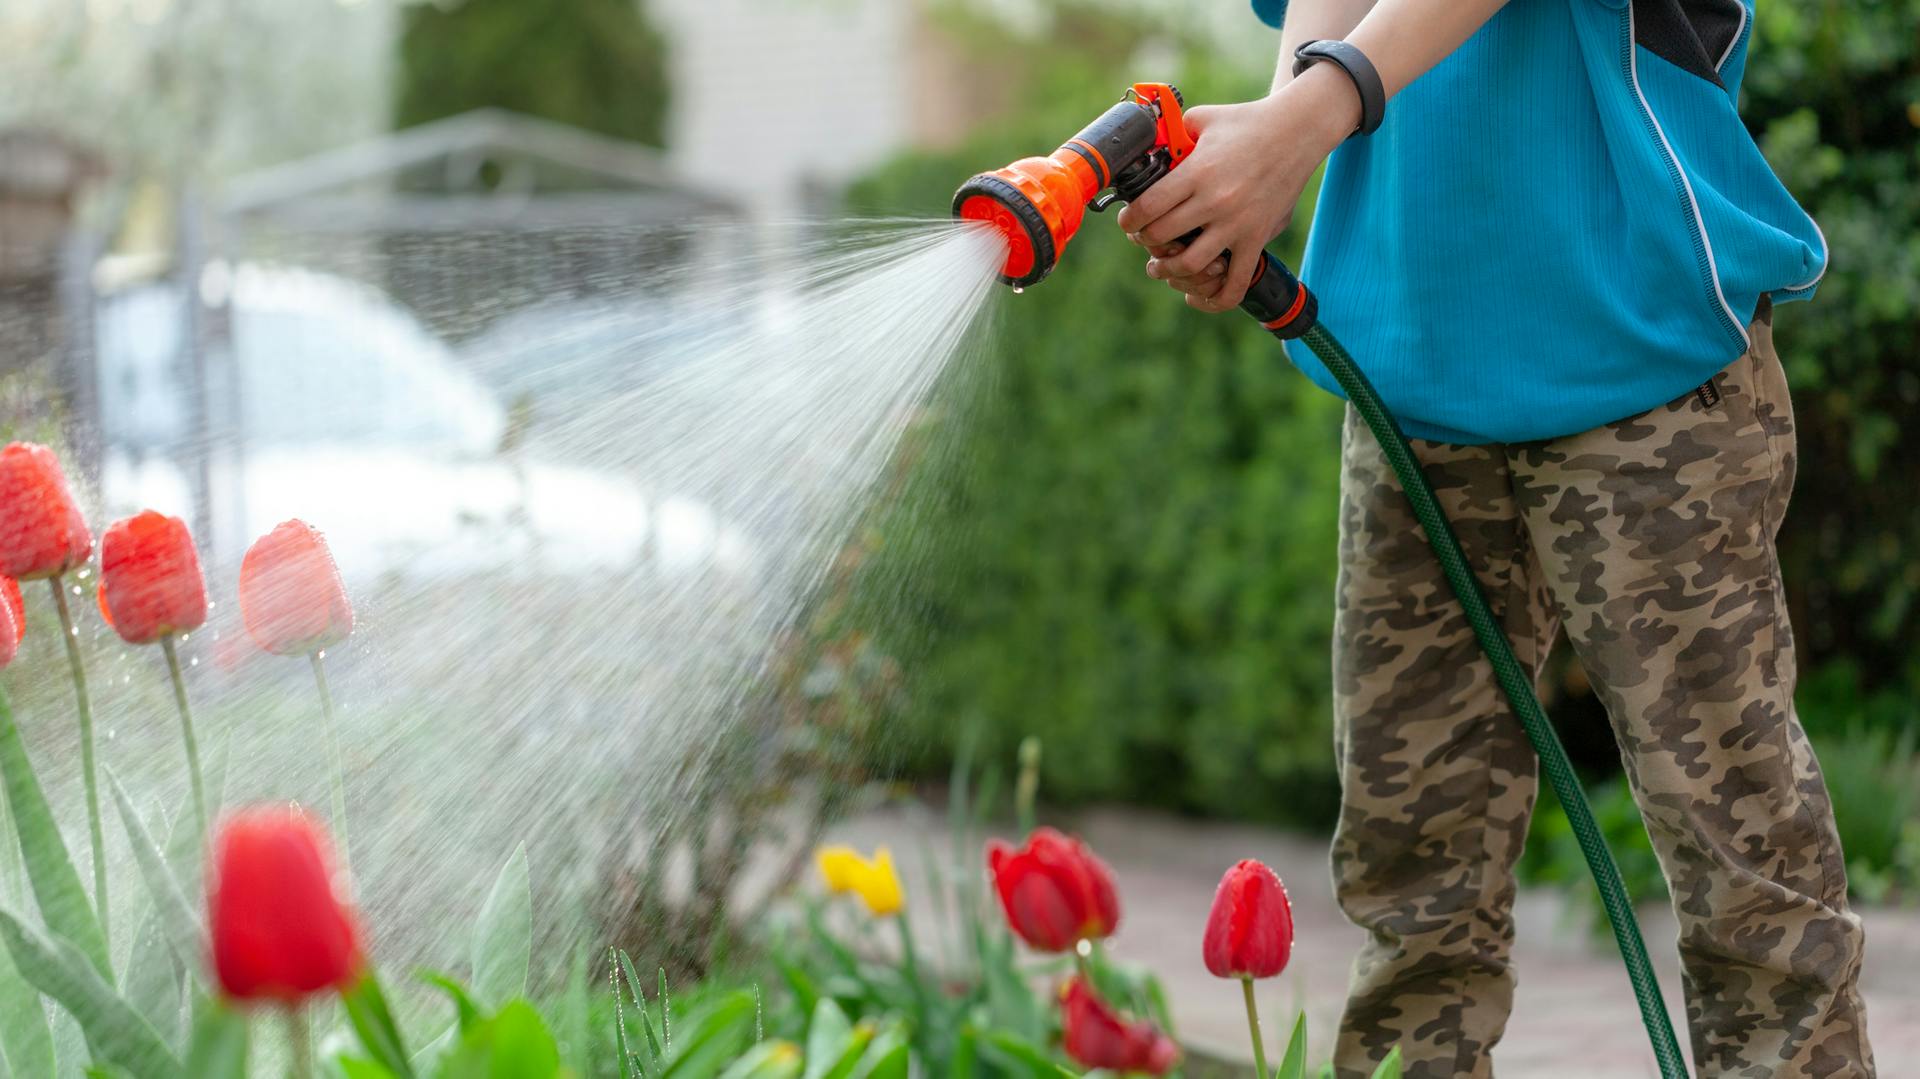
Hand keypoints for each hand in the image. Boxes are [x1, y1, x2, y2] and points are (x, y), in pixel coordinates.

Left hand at [1115, 64, 1358, 311]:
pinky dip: (1213, 299)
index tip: (1129, 220)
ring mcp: (1238, 224)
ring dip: (1168, 270)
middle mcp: (1216, 201)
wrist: (1298, 131)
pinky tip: (1195, 297)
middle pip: (1162, 237)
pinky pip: (1235, 283)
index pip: (1148, 207)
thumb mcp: (1202, 119)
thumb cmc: (1246, 123)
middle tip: (1143, 237)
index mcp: (1198, 171)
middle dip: (1145, 240)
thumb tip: (1144, 145)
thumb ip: (1170, 132)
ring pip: (1190, 265)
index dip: (1130, 219)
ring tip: (1160, 266)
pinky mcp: (1257, 239)